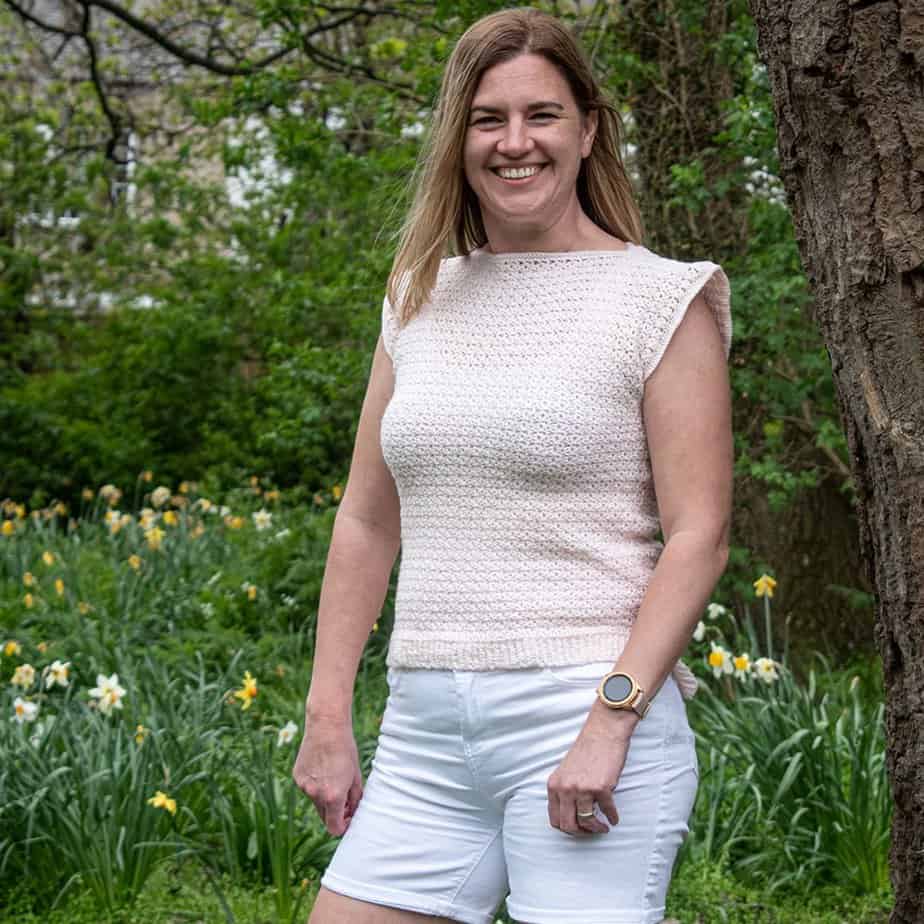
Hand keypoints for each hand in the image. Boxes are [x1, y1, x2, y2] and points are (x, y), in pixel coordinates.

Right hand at [292, 714, 363, 836]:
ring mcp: (304, 786)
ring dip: (325, 797)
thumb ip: (354, 798)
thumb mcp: (356, 775)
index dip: (343, 826)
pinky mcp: (297, 776)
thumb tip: (352, 811)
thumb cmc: (346, 749)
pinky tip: (322, 767)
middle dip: (335, 812)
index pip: (334, 828)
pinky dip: (315, 784)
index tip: (349, 818)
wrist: (327, 726)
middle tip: (345, 799)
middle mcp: (316, 794)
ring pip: (316, 801)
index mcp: (333, 796)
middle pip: (324, 817)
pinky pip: (307, 788)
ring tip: (334, 775)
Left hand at [546, 703, 637, 834]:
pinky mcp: (602, 787)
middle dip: (581, 833)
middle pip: (568, 825)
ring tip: (603, 827)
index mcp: (554, 785)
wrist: (603, 732)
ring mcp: (583, 788)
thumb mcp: (566, 771)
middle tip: (591, 831)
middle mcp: (565, 788)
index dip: (567, 829)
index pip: (554, 819)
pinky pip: (607, 811)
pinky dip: (612, 817)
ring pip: (586, 822)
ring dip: (597, 828)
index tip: (577, 828)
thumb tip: (570, 815)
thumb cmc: (587, 750)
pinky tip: (614, 818)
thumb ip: (564, 791)